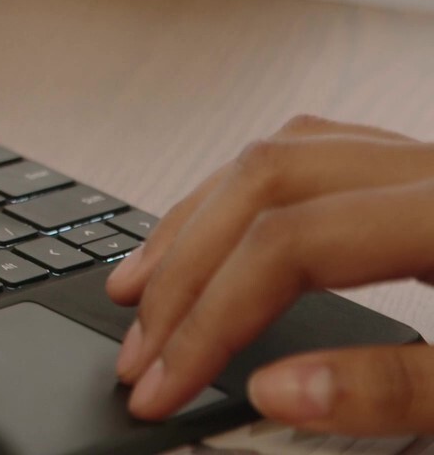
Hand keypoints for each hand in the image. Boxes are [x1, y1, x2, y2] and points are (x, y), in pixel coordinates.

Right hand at [106, 114, 433, 433]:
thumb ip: (395, 389)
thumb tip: (277, 391)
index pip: (289, 243)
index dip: (212, 316)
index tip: (167, 383)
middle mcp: (429, 166)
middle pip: (265, 183)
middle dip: (183, 271)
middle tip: (139, 345)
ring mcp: (424, 159)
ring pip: (279, 154)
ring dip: (197, 221)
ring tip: (142, 283)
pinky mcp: (423, 172)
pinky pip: (312, 152)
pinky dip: (245, 194)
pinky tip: (218, 227)